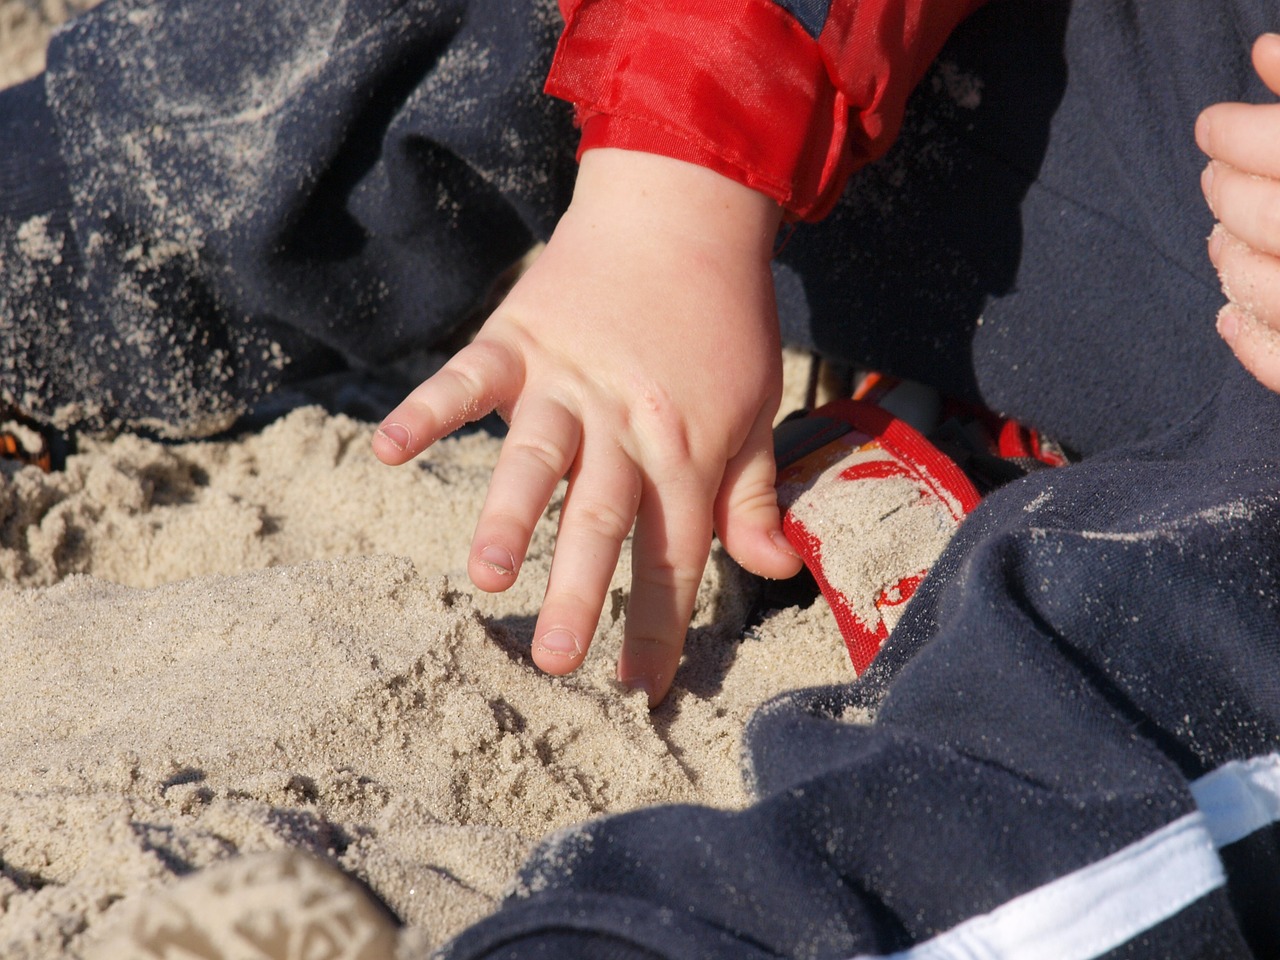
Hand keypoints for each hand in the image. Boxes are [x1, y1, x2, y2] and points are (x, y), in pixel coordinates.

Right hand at [372, 149, 802, 704]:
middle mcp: (626, 423)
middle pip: (603, 521)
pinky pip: (467, 377)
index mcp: (687, 449)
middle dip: (579, 595)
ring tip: (488, 577)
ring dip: (511, 516)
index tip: (641, 687)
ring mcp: (567, 380)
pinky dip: (428, 409)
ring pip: (538, 457)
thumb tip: (777, 568)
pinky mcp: (518, 339)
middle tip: (555, 664)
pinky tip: (388, 449)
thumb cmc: (725, 320)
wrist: (685, 211)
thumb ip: (756, 495)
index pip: (674, 554)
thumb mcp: (757, 411)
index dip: (660, 625)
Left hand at [1197, 33, 1279, 391]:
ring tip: (1217, 237)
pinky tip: (1228, 315)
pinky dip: (1250, 343)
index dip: (1235, 132)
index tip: (1210, 124)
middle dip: (1227, 192)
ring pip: (1272, 291)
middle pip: (1272, 217)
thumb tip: (1264, 53)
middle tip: (1212, 175)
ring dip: (1230, 262)